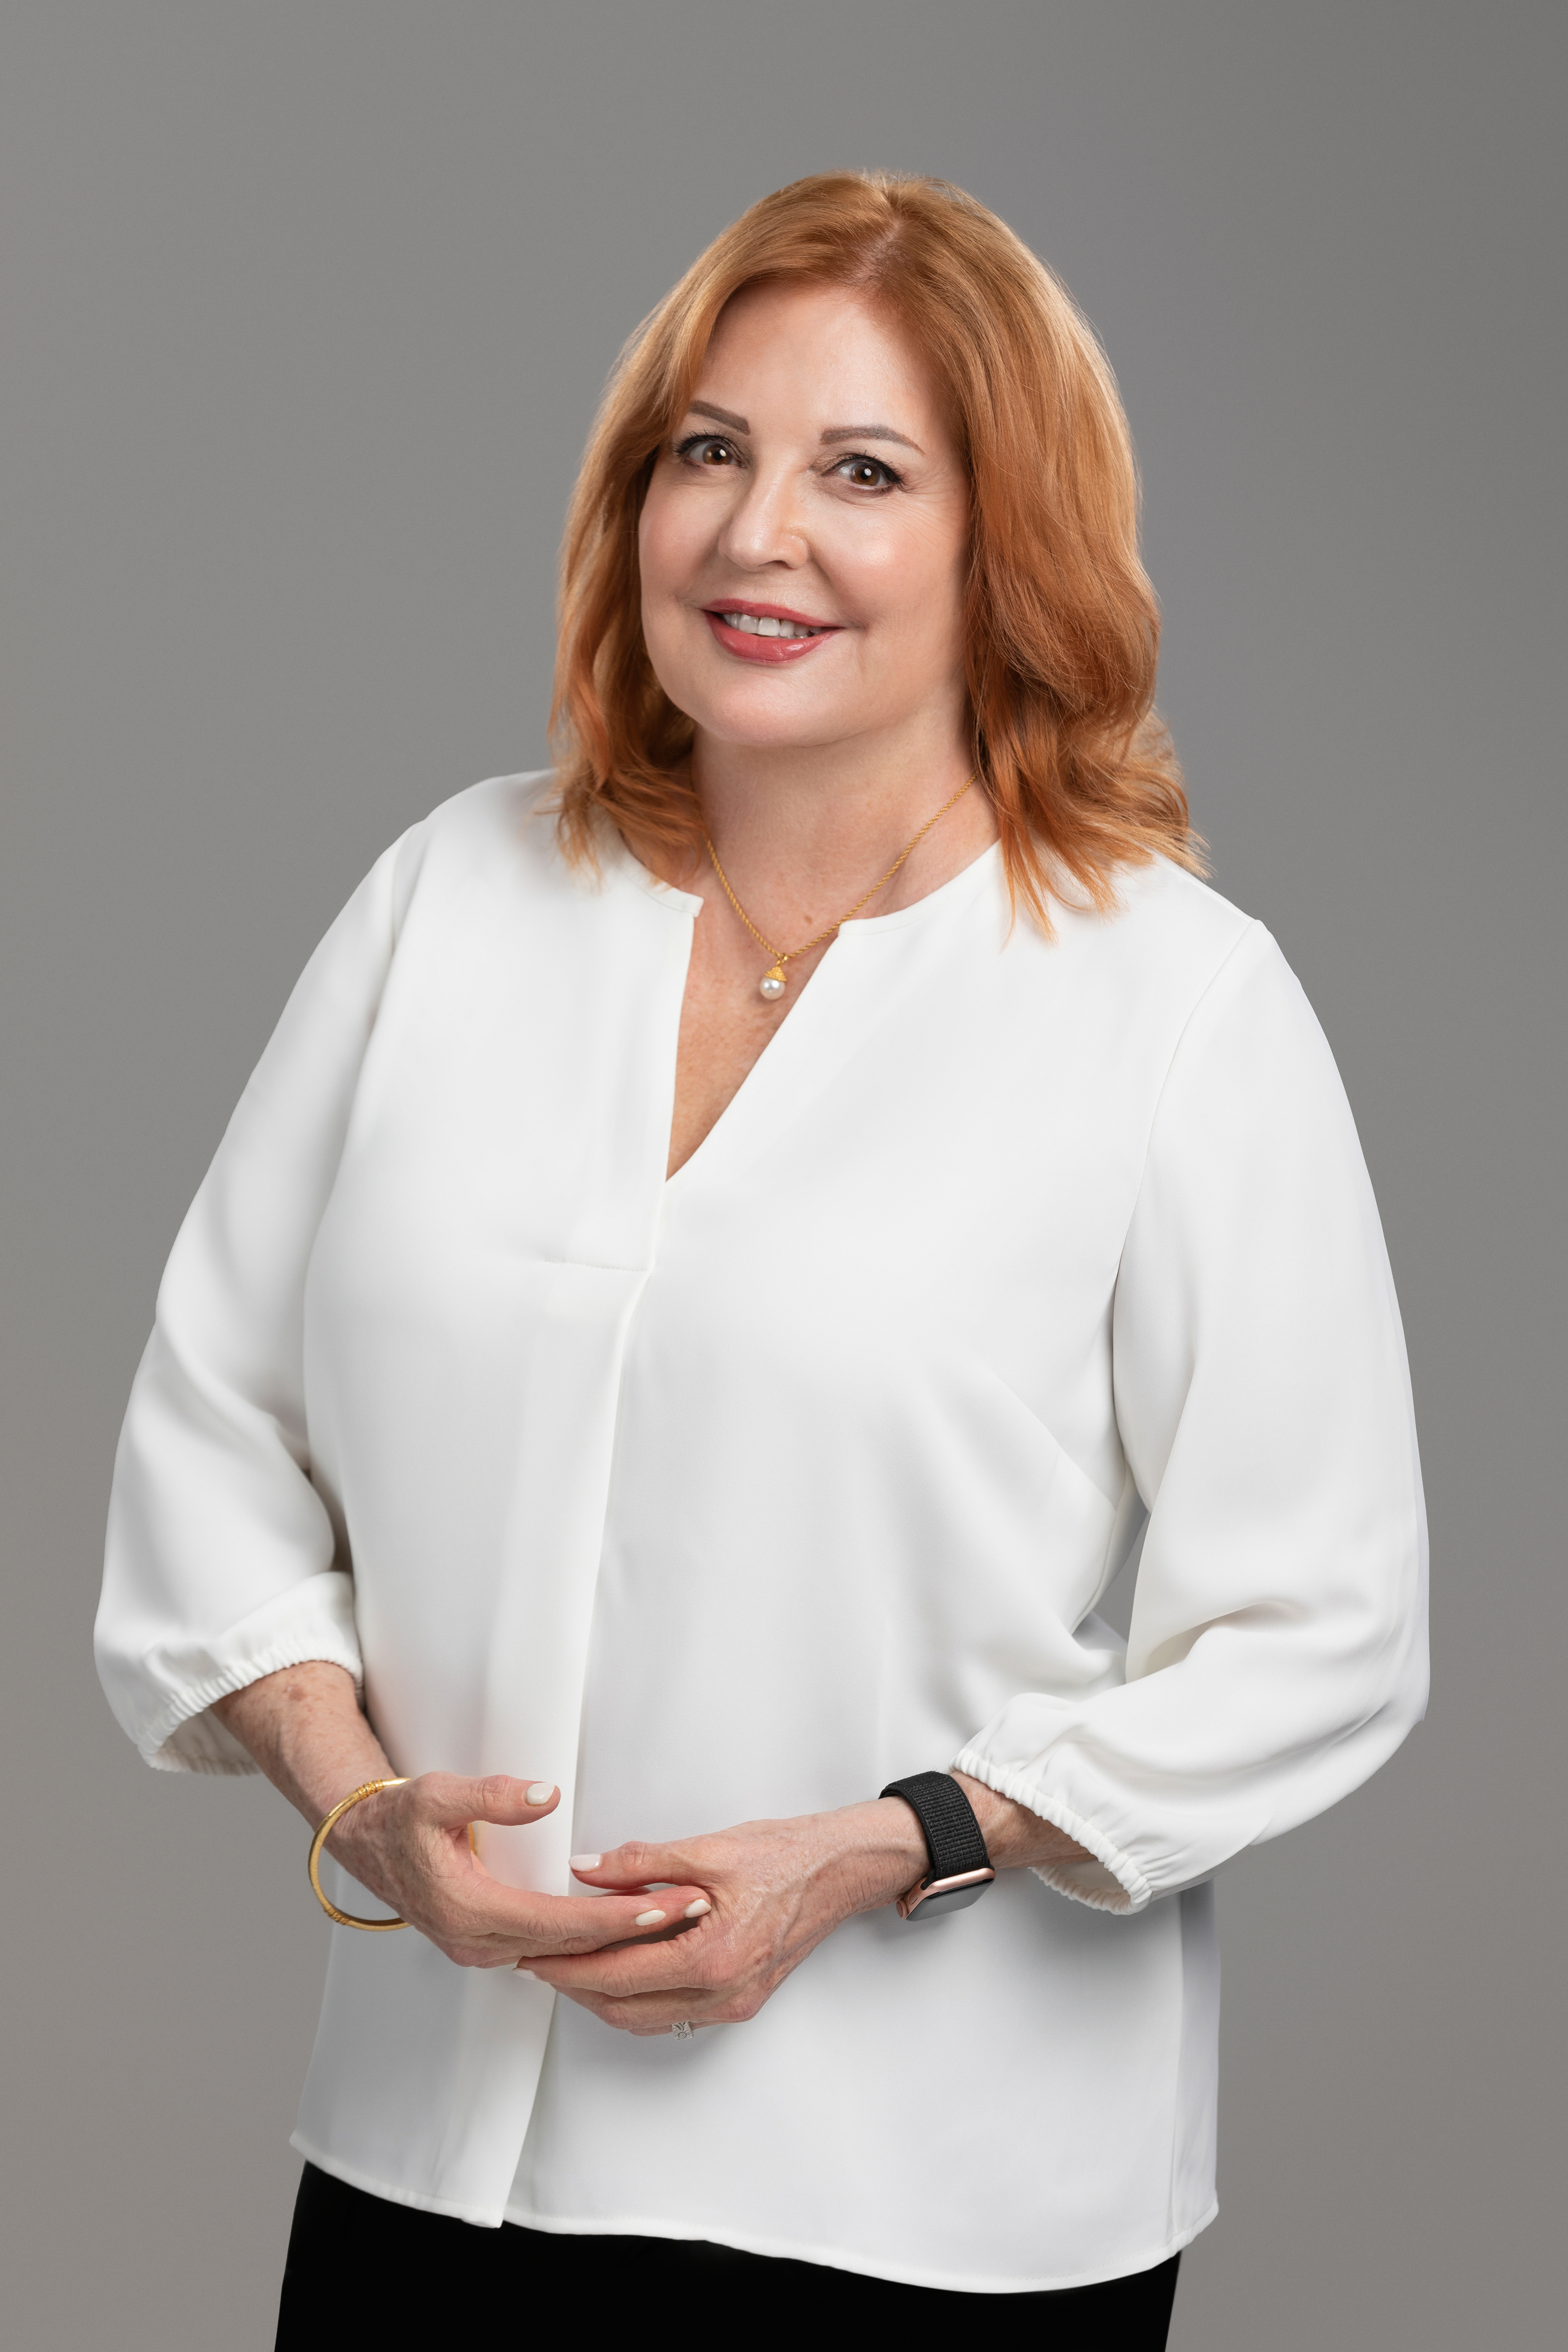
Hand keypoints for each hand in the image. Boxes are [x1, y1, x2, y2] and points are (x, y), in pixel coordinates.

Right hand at [209, 1664, 709, 1973]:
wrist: (365, 1843)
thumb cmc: (401, 1818)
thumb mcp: (437, 1793)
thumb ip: (492, 1795)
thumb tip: (546, 1794)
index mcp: (471, 1910)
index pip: (564, 1924)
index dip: (620, 1917)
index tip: (668, 1905)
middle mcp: (479, 1943)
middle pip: (574, 1949)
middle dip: (637, 1934)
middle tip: (695, 1911)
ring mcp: (483, 1949)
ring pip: (564, 1957)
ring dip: (618, 1941)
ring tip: (677, 1916)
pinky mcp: (488, 1943)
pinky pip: (550, 1951)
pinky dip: (590, 1942)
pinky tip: (626, 1927)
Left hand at [521, 1799, 927, 2033]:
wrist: (840, 1870)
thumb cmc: (785, 1855)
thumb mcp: (708, 1848)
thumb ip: (641, 1863)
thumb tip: (585, 1868)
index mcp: (712, 1957)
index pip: (617, 1974)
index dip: (567, 1966)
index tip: (531, 1952)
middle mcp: (722, 1992)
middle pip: (624, 2007)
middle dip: (574, 1987)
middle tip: (537, 1962)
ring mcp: (733, 2003)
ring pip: (646, 2018)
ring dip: (603, 1997)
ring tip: (570, 1965)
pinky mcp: (740, 1999)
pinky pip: (673, 2014)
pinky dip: (638, 1999)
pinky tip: (621, 1971)